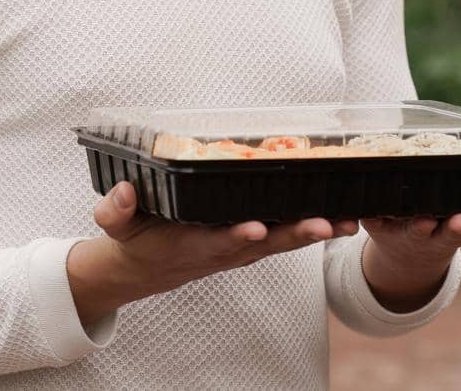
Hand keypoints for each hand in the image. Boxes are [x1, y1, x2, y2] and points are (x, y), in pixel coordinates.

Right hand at [66, 181, 359, 326]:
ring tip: (345, 222)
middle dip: (292, 235)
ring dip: (312, 233)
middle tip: (322, 225)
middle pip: (262, 245)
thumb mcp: (115, 225)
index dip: (233, 237)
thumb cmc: (134, 238)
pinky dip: (310, 229)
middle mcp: (221, 249)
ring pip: (280, 242)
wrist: (146, 269)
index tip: (255, 230)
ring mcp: (239, 249)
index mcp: (189, 244)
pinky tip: (338, 218)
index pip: (214, 242)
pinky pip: (283, 237)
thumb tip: (123, 192)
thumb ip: (114, 210)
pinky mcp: (250, 244)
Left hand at [360, 212, 460, 311]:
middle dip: (456, 228)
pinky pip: (372, 219)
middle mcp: (435, 235)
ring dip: (420, 225)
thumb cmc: (442, 231)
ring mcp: (406, 231)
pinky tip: (368, 211)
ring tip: (425, 220)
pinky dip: (368, 217)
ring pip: (414, 229)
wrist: (402, 256)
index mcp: (460, 233)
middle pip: (448, 233)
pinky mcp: (377, 225)